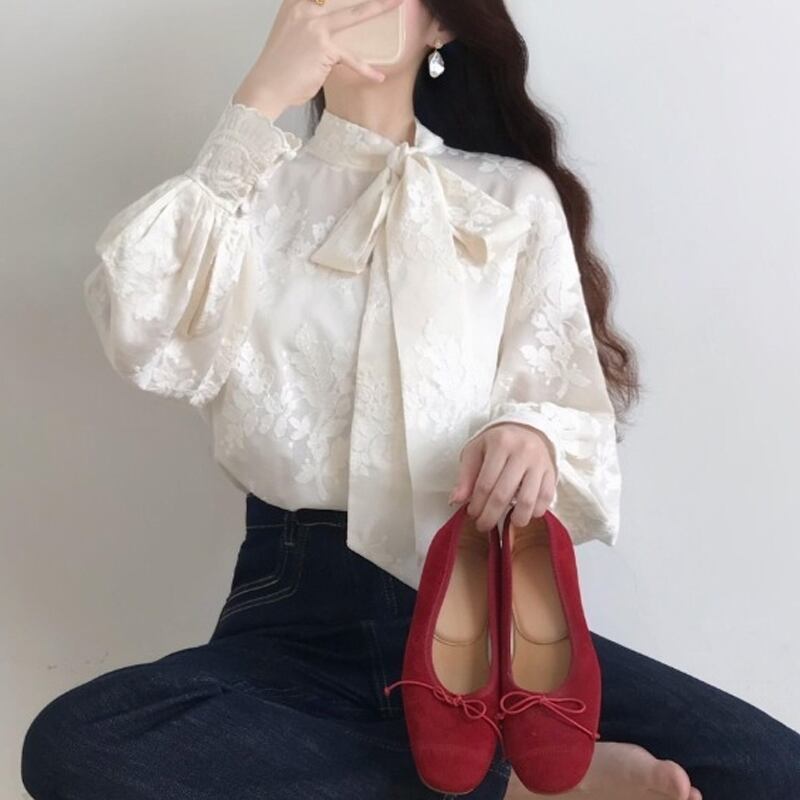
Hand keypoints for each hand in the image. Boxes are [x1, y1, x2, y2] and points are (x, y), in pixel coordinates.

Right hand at [233, 0, 404, 118]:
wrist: (266, 87)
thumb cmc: (280, 66)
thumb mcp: (291, 33)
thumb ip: (309, 23)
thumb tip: (330, 27)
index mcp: (296, 2)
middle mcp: (304, 8)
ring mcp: (314, 26)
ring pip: (355, 14)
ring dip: (379, 7)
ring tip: (398, 2)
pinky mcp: (323, 48)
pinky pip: (351, 58)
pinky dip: (365, 70)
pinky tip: (378, 76)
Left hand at [449, 423, 556, 533]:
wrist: (525, 430)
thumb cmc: (496, 443)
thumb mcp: (475, 450)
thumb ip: (465, 475)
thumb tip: (456, 500)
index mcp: (500, 443)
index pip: (485, 483)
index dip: (477, 504)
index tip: (472, 514)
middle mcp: (522, 451)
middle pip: (503, 494)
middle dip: (490, 515)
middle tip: (483, 526)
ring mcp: (539, 462)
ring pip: (527, 499)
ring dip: (516, 518)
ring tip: (507, 523)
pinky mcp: (551, 471)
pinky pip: (546, 497)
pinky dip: (536, 511)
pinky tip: (524, 514)